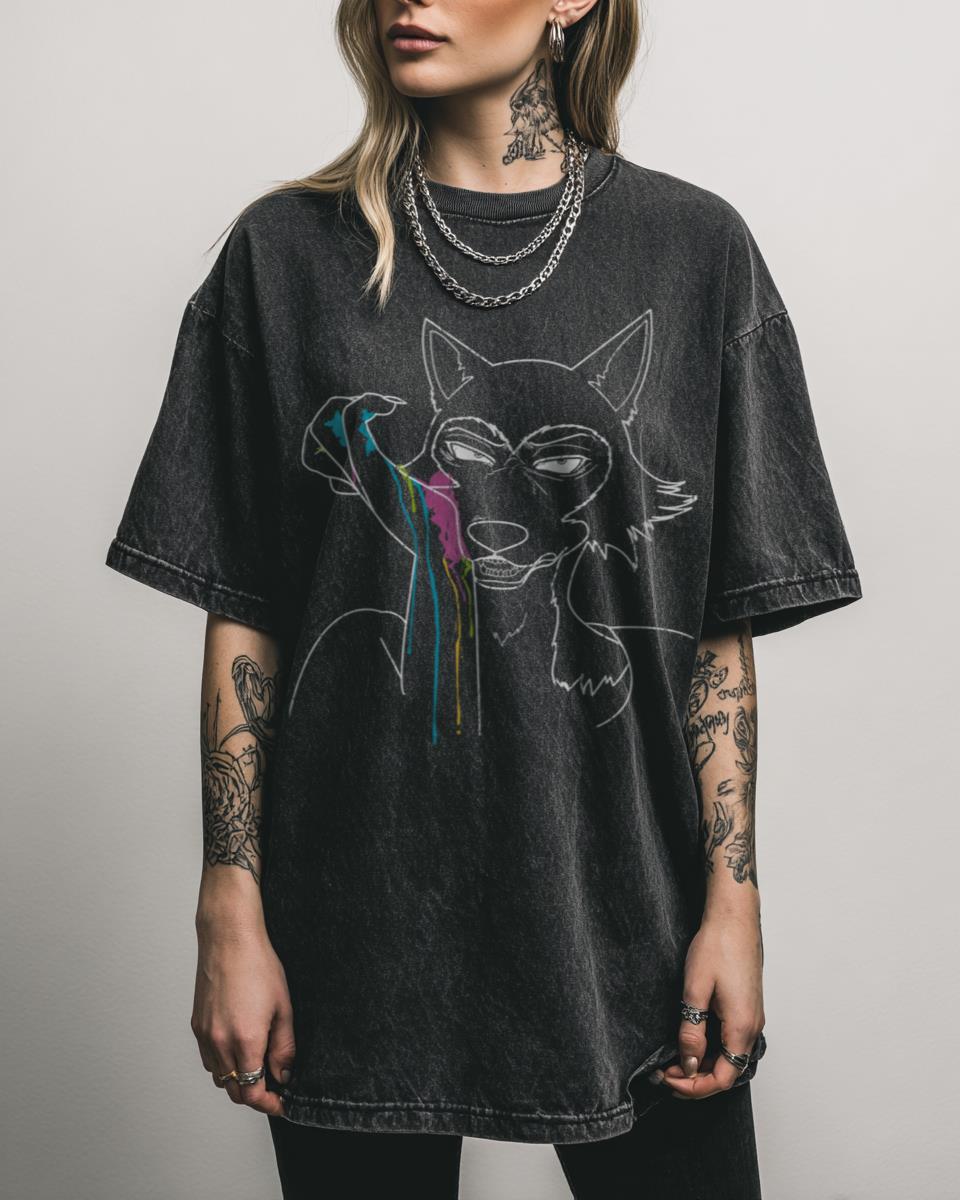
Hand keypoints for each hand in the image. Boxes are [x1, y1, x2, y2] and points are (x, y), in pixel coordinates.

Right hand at [191, 914, 295, 1116]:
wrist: (229, 939)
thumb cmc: (258, 966)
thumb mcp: (283, 1007)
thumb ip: (284, 1047)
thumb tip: (284, 1074)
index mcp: (245, 1040)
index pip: (252, 1092)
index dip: (268, 1104)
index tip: (281, 1103)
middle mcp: (220, 1043)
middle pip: (234, 1091)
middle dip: (255, 1095)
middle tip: (274, 1088)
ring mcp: (205, 1035)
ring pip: (219, 1077)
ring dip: (237, 1080)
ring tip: (258, 1066)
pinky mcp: (196, 1026)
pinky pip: (208, 1059)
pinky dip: (223, 1064)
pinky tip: (238, 1049)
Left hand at [658, 909, 764, 1099]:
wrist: (734, 918)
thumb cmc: (717, 946)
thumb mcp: (695, 990)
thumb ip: (692, 1031)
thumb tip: (689, 1064)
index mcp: (742, 1027)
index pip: (722, 1078)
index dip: (694, 1087)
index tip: (668, 1079)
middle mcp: (753, 1027)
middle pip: (727, 1072)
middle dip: (695, 1079)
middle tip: (664, 1072)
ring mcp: (752, 1017)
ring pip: (729, 1057)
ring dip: (703, 1064)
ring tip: (673, 1059)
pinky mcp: (747, 1008)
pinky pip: (731, 1041)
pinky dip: (711, 1049)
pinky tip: (691, 1041)